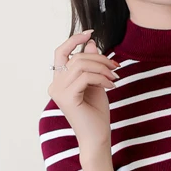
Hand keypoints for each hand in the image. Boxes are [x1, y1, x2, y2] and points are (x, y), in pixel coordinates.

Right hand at [47, 29, 118, 151]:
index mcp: (59, 81)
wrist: (97, 137)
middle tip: (116, 67)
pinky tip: (111, 86)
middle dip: (99, 58)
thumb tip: (91, 43)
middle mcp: (54, 85)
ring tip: (114, 77)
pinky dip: (101, 78)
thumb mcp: (96, 83)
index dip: (74, 39)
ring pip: (80, 65)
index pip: (60, 52)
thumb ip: (91, 65)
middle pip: (75, 57)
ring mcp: (58, 92)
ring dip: (102, 68)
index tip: (90, 33)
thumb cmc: (96, 113)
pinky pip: (85, 77)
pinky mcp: (67, 98)